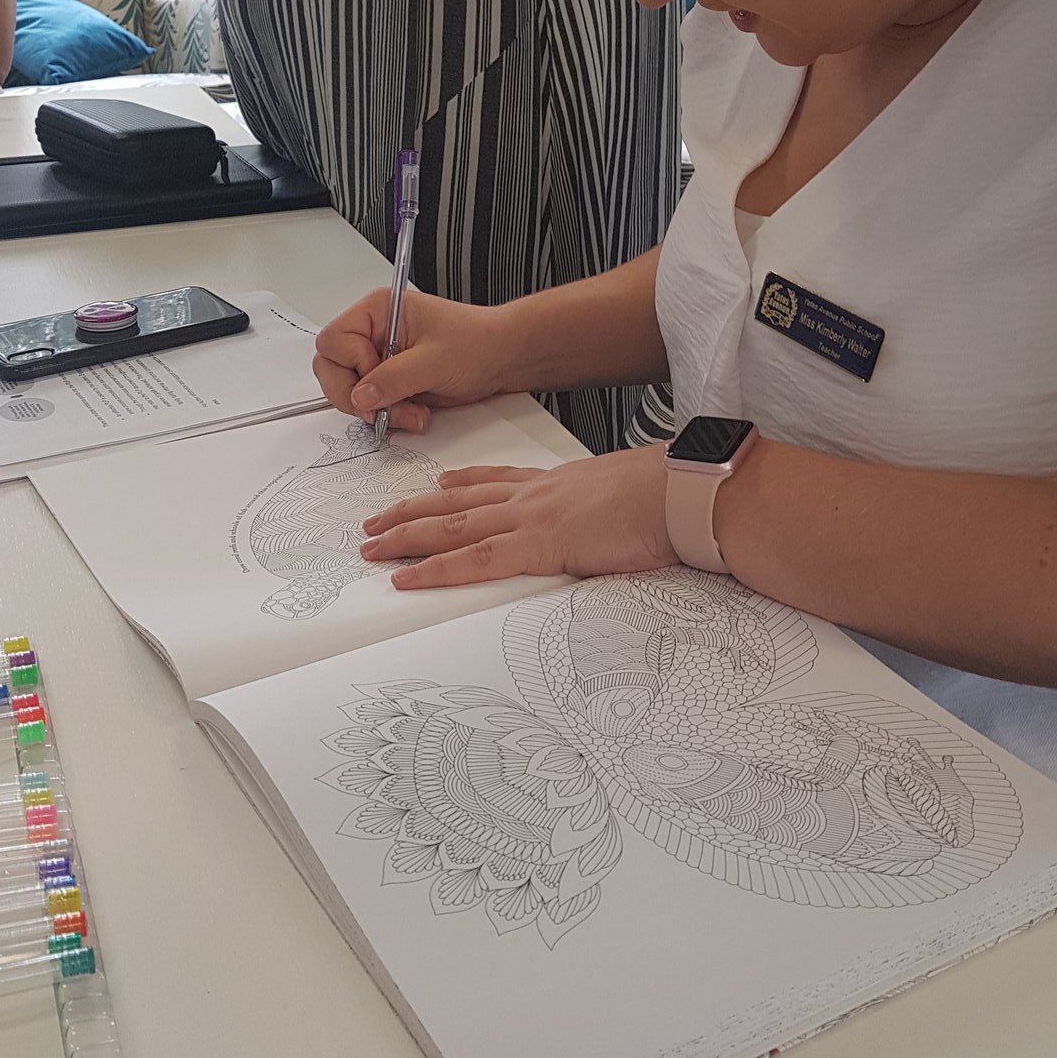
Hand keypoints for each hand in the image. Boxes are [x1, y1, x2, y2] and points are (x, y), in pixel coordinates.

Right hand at [313, 289, 525, 433]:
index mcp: (378, 311)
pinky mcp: (390, 382)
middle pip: (331, 369)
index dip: (350, 365)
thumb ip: (394, 378)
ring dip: (377, 410)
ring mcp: (379, 359)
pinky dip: (388, 415)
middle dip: (357, 396)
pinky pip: (370, 404)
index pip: (333, 341)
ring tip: (411, 412)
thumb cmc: (478, 342)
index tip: (377, 378)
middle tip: (383, 411)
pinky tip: (414, 412)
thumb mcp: (435, 359)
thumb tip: (361, 396)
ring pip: (350, 392)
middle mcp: (373, 333)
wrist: (503, 359)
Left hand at [357, 447, 677, 587]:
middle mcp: (537, 494)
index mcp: (559, 482)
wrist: (685, 492)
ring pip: (452, 525)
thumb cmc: (670, 495)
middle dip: (413, 512)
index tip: (437, 486)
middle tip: (377, 521)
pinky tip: (406, 577)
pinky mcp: (540, 545)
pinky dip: (436, 568)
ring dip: (406, 535)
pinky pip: (475, 559)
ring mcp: (533, 517)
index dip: (462, 483)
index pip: (499, 480)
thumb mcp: (629, 494)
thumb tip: (616, 522)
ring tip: (371, 545)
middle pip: (459, 501)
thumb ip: (607, 509)